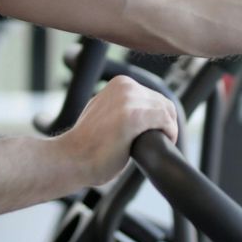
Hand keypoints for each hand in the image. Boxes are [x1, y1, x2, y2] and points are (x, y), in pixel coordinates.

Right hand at [63, 75, 180, 186]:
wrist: (71, 158)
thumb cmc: (87, 144)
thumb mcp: (103, 113)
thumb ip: (122, 108)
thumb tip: (142, 114)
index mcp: (119, 83)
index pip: (153, 95)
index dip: (160, 116)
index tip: (158, 132)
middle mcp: (125, 86)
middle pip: (162, 102)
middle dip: (166, 122)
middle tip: (162, 140)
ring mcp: (129, 99)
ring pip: (166, 111)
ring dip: (168, 129)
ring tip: (160, 143)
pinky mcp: (134, 116)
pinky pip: (165, 121)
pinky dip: (170, 133)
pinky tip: (163, 143)